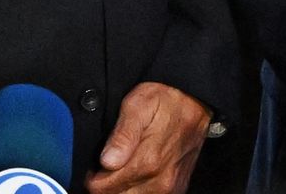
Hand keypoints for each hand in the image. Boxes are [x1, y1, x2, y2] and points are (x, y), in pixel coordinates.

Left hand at [84, 82, 208, 192]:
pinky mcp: (177, 189)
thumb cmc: (165, 100)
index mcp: (147, 161)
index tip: (91, 167)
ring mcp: (170, 187)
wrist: (195, 100)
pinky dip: (137, 191)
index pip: (104, 188)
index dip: (92, 179)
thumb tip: (108, 161)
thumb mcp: (138, 105)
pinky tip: (134, 177)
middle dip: (105, 185)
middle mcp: (160, 180)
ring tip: (118, 170)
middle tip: (101, 167)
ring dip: (121, 189)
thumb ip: (123, 135)